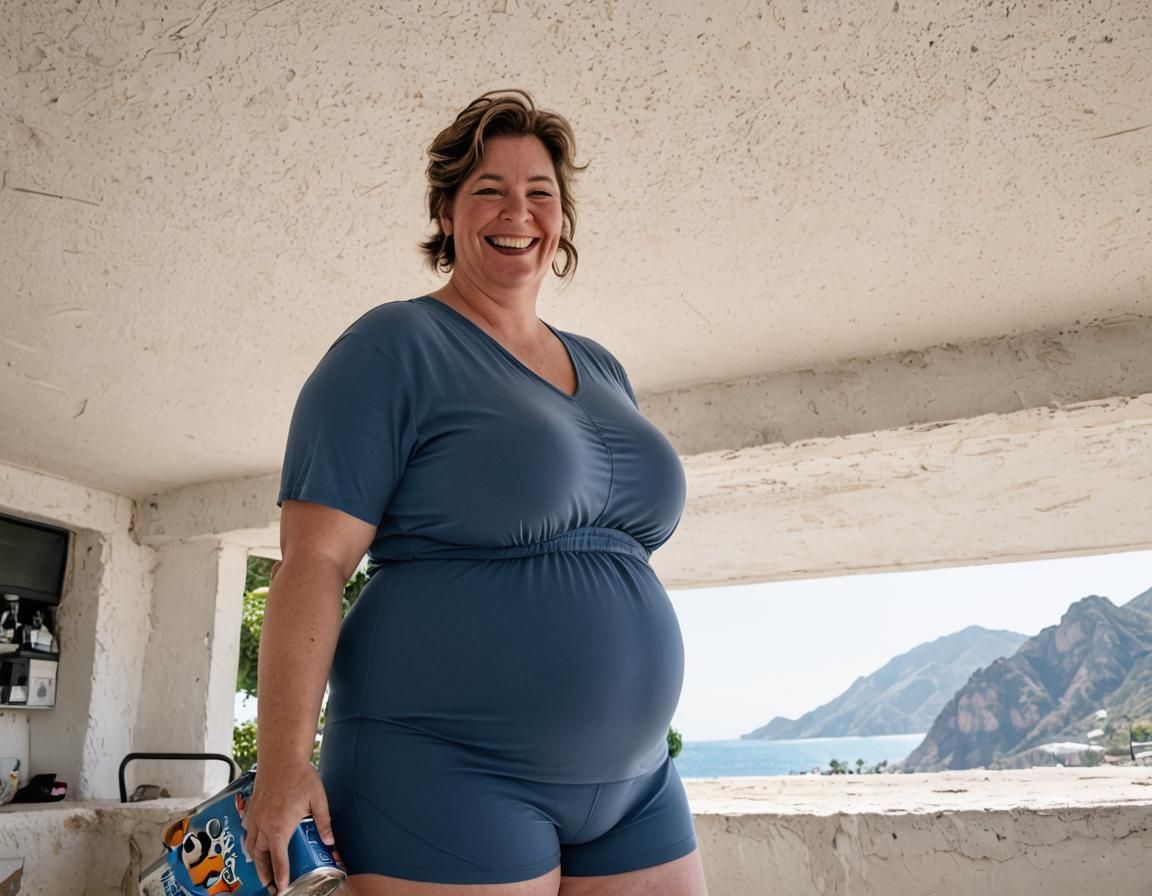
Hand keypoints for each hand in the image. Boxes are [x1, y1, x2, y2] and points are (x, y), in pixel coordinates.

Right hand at [241, 762, 334, 892]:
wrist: (281, 756)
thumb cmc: (300, 776)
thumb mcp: (318, 800)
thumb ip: (324, 823)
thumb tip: (330, 841)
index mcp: (280, 827)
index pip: (279, 859)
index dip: (280, 875)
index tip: (281, 887)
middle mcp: (264, 825)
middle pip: (260, 856)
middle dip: (264, 872)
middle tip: (270, 883)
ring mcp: (255, 816)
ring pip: (251, 845)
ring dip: (256, 859)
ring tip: (262, 868)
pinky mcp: (251, 808)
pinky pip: (247, 830)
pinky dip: (250, 841)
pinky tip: (255, 842)